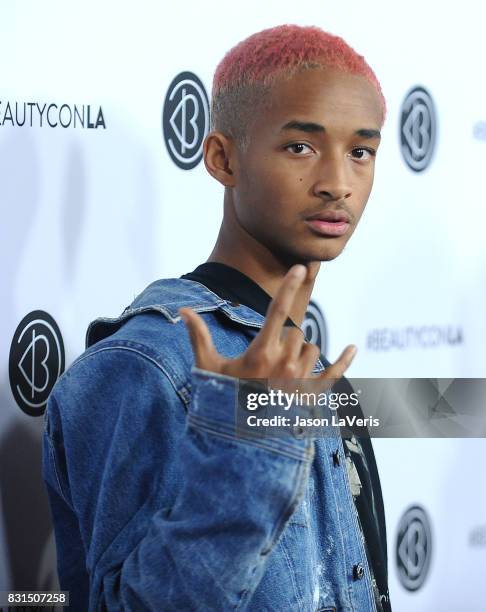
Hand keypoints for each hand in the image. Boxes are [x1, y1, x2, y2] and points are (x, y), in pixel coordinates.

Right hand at [179, 264, 356, 383]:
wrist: (241, 441)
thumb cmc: (223, 400)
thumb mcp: (209, 368)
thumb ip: (199, 337)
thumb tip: (183, 311)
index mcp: (261, 353)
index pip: (278, 311)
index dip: (288, 286)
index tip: (298, 267)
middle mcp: (285, 364)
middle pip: (296, 331)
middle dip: (285, 337)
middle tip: (269, 358)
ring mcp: (301, 381)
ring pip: (311, 349)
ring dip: (300, 352)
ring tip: (282, 372)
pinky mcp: (312, 396)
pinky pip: (334, 374)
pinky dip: (344, 361)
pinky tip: (352, 348)